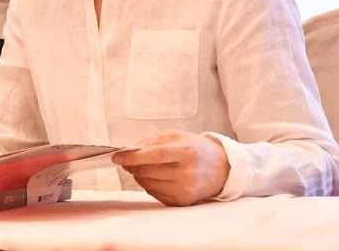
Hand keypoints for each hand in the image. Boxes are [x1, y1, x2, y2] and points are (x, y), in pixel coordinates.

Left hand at [111, 130, 229, 206]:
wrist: (221, 170)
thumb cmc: (196, 149)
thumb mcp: (177, 136)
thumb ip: (152, 141)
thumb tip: (129, 150)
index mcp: (186, 152)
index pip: (154, 156)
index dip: (132, 157)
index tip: (117, 156)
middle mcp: (186, 173)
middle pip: (147, 171)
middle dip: (132, 166)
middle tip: (128, 160)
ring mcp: (184, 190)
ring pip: (147, 184)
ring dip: (139, 175)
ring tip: (143, 167)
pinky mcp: (181, 202)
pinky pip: (154, 194)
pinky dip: (149, 185)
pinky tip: (156, 177)